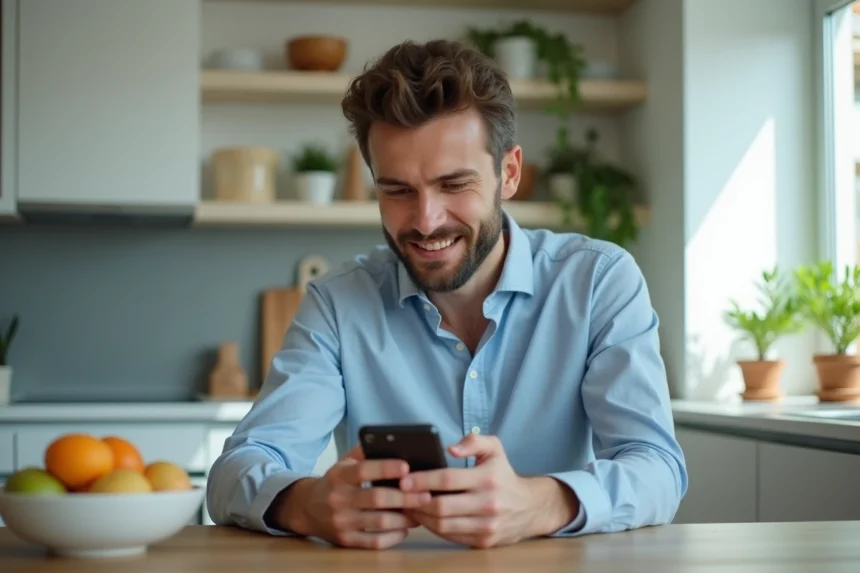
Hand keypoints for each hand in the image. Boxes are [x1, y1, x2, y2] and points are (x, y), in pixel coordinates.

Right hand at [273, 445, 431, 548]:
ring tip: (420, 512)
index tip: (407, 467)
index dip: (385, 468)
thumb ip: (364, 451)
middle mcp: (338, 499)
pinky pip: (374, 541)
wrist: (307, 509)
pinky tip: (405, 529)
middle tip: (426, 495)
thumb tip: (394, 442)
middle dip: (405, 497)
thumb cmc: (335, 482)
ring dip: (404, 518)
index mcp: (339, 475)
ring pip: (379, 522)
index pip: (364, 470)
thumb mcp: (343, 463)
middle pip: (376, 498)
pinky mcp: (346, 541)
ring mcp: (341, 522)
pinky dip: (393, 536)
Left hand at [400, 434, 578, 547]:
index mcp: (488, 478)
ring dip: (420, 516)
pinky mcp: (484, 541)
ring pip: (443, 525)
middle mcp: (489, 504)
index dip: (422, 480)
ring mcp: (487, 526)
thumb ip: (473, 440)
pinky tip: (423, 517)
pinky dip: (433, 527)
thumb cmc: (504, 475)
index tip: (403, 479)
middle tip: (399, 494)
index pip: (448, 480)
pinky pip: (450, 536)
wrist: (530, 507)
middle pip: (441, 506)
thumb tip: (450, 448)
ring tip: (407, 505)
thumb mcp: (495, 449)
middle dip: (415, 501)